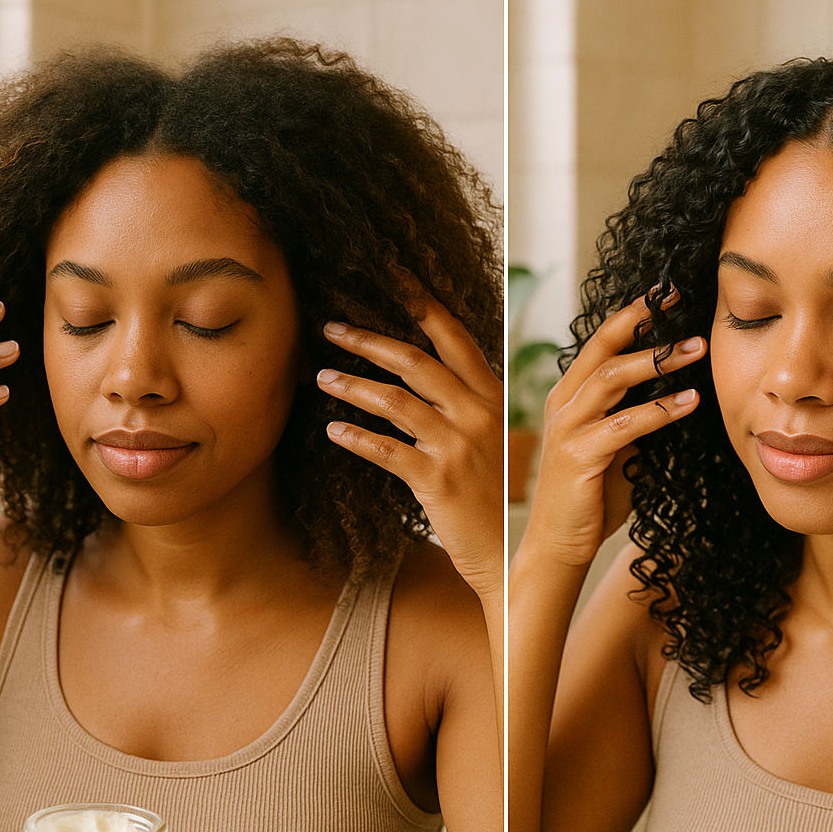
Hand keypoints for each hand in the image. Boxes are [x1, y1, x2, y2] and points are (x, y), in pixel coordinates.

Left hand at [316, 290, 502, 598]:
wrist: (511, 556)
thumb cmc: (498, 500)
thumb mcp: (495, 443)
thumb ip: (467, 408)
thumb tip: (430, 382)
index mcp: (491, 399)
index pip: (455, 338)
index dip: (422, 303)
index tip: (394, 275)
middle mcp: (476, 415)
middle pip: (414, 362)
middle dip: (367, 340)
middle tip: (330, 327)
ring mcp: (457, 447)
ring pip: (394, 401)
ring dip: (352, 386)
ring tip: (321, 375)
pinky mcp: (436, 480)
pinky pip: (386, 450)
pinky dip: (355, 438)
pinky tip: (333, 431)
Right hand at [526, 292, 704, 568]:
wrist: (559, 545)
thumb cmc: (592, 498)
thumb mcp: (617, 447)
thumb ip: (636, 417)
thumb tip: (680, 393)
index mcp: (570, 396)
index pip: (601, 342)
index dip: (633, 315)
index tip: (667, 293)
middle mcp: (562, 403)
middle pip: (602, 346)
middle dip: (643, 321)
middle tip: (681, 301)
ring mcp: (566, 428)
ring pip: (612, 378)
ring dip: (657, 361)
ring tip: (696, 348)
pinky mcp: (578, 456)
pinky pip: (625, 425)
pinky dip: (660, 411)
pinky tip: (690, 403)